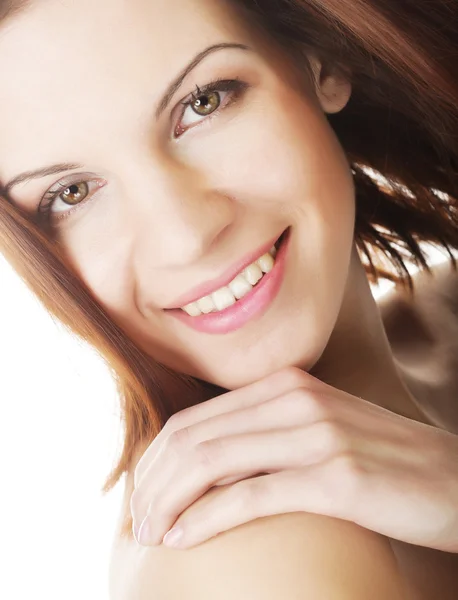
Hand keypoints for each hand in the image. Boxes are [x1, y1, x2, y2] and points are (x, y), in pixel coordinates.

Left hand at [130, 366, 457, 550]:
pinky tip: (182, 541)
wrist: (455, 479)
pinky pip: (249, 496)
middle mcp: (295, 398)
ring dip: (169, 503)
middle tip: (137, 522)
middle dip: (152, 483)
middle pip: (193, 437)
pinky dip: (205, 519)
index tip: (141, 497)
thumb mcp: (315, 432)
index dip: (156, 460)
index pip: (194, 418)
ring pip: (211, 462)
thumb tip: (203, 470)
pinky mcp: (335, 476)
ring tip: (150, 535)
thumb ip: (263, 435)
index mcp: (284, 384)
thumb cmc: (379, 462)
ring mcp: (316, 433)